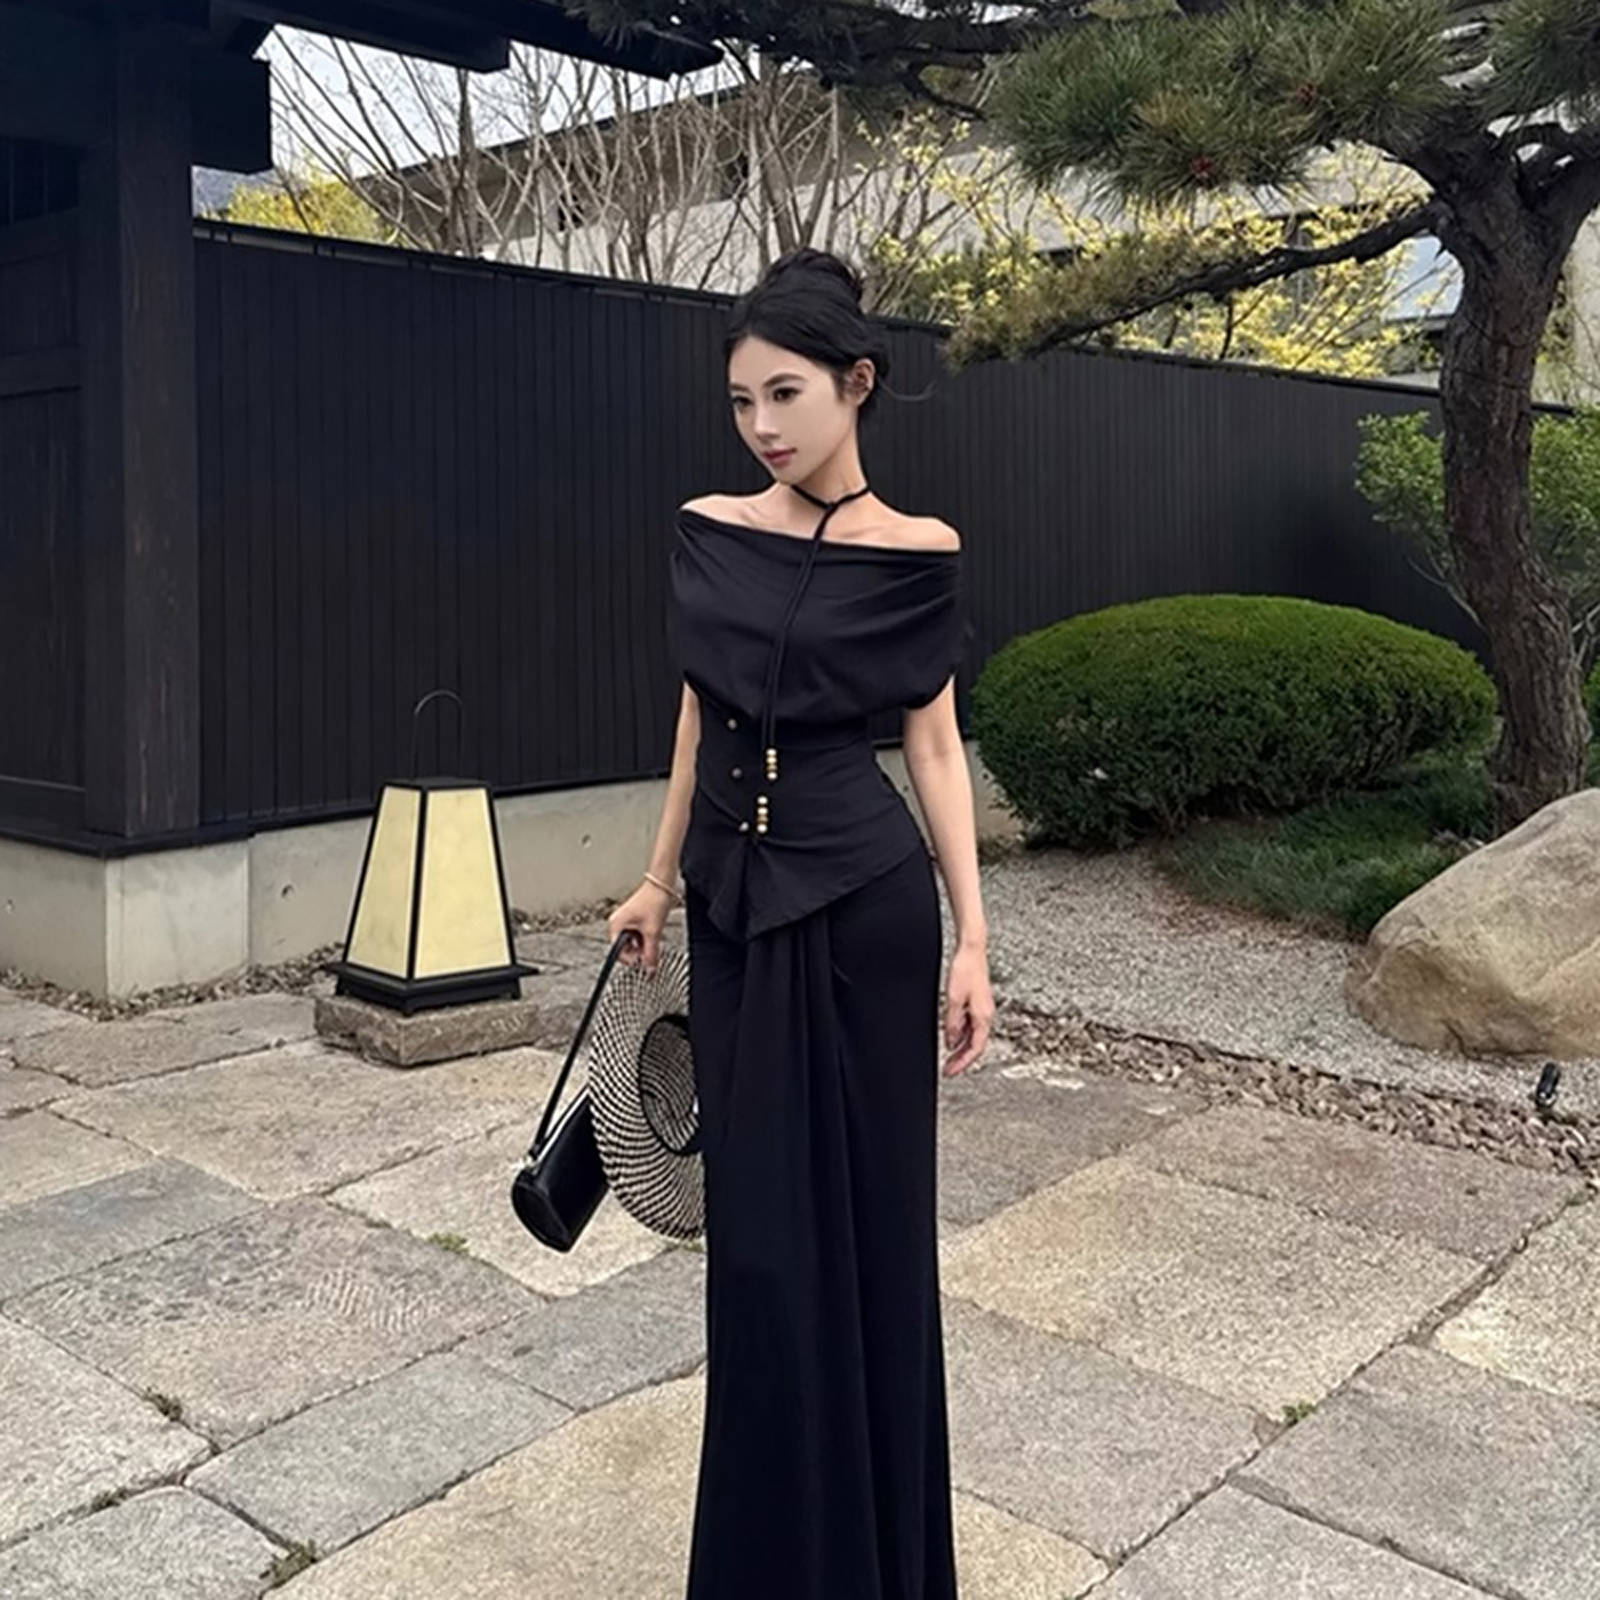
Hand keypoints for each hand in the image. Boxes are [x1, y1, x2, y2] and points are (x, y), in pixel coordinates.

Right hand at [606, 881, 674, 976]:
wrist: (662, 885)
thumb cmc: (653, 900)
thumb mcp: (653, 932)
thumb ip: (651, 954)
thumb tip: (650, 970)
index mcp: (615, 926)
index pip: (617, 953)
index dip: (631, 960)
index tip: (643, 964)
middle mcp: (617, 924)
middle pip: (625, 949)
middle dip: (638, 953)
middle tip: (650, 954)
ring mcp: (625, 922)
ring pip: (632, 943)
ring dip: (643, 946)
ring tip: (653, 941)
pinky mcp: (634, 920)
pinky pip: (637, 935)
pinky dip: (645, 939)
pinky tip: (653, 935)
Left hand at [942, 944, 993, 1076]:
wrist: (972, 951)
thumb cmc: (965, 970)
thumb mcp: (953, 1000)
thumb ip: (952, 1023)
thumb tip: (950, 1042)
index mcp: (983, 1017)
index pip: (975, 1049)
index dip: (962, 1063)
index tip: (950, 1072)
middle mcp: (986, 1016)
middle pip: (974, 1045)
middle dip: (961, 1060)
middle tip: (948, 1070)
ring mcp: (982, 1010)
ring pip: (973, 1036)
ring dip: (961, 1048)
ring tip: (948, 1058)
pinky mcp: (977, 1003)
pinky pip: (971, 1026)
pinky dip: (961, 1035)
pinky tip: (952, 1038)